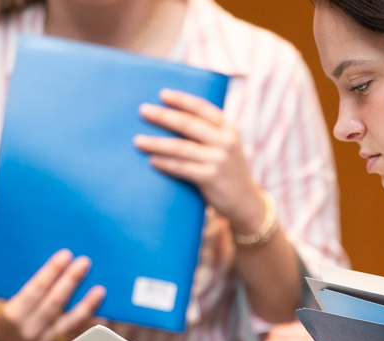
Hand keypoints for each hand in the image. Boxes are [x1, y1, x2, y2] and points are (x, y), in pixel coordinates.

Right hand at [0, 250, 104, 340]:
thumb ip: (31, 287)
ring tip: (100, 290)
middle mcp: (28, 330)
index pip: (35, 290)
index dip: (51, 272)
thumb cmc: (11, 311)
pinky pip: (78, 336)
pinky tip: (103, 314)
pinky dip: (90, 324)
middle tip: (85, 262)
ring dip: (86, 305)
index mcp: (13, 315)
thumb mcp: (12, 299)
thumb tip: (61, 264)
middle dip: (70, 281)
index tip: (66, 255)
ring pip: (69, 321)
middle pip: (54, 303)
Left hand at [135, 90, 266, 235]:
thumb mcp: (225, 149)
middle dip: (163, 116)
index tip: (162, 94)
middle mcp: (226, 142)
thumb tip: (171, 121)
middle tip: (143, 111)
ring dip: (157, 143)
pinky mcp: (212, 178)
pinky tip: (151, 161)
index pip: (203, 109)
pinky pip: (182, 168)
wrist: (245, 203)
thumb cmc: (227, 173)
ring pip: (181, 147)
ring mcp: (220, 160)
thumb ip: (207, 136)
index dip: (182, 100)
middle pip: (188, 124)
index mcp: (229, 129)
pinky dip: (165, 164)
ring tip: (138, 141)